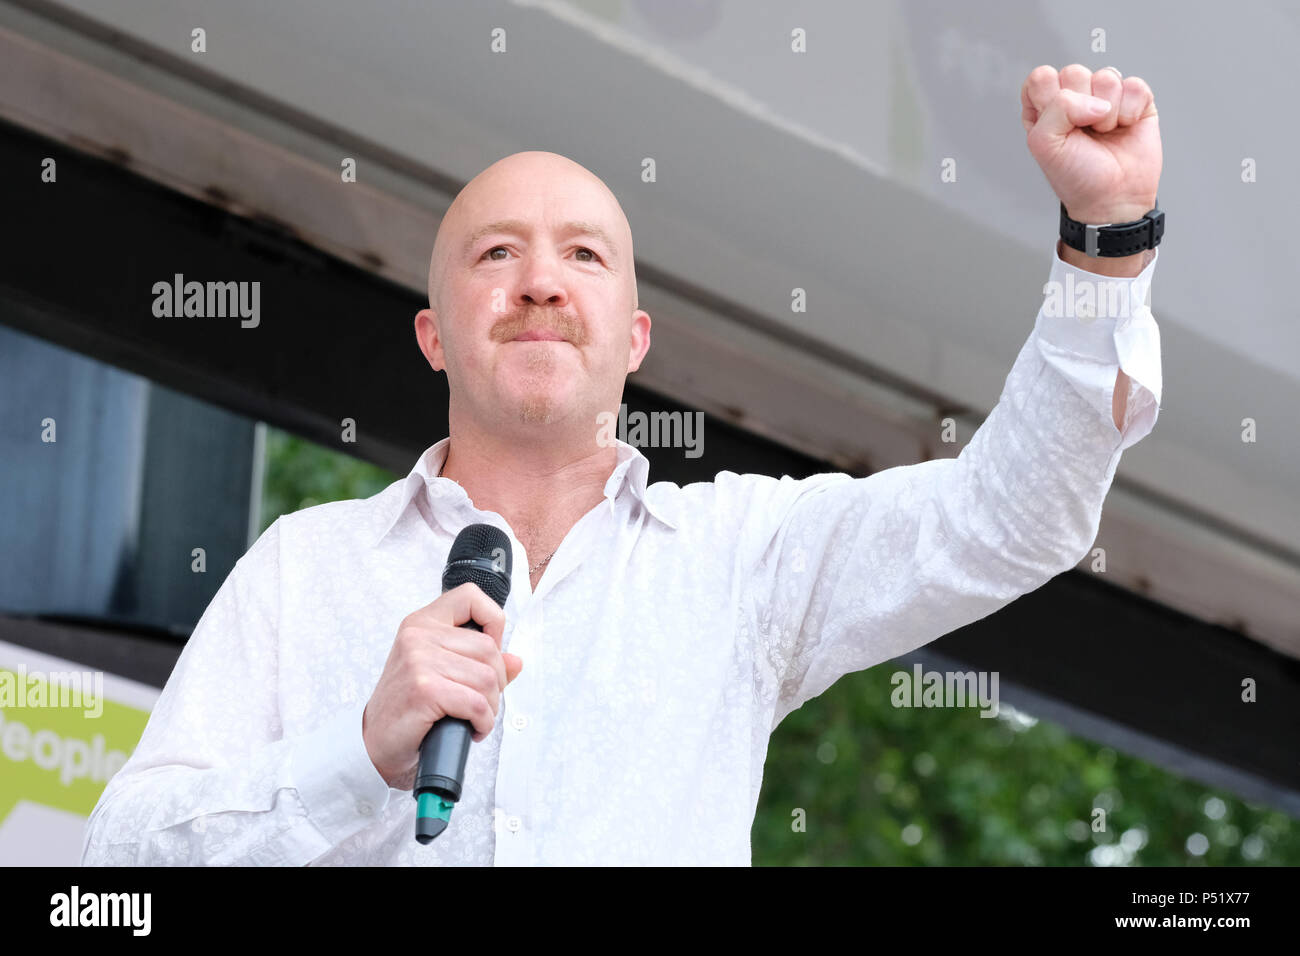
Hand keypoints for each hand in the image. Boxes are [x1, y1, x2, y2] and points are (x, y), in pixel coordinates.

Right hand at [362, 582, 523, 789]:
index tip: (490, 650)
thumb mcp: (441, 673)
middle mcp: (418, 636)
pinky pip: (477, 704)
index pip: (470, 596)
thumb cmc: (408, 708)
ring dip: (489, 707)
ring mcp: (419, 661)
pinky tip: (472, 729)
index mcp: (422, 623)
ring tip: (474, 718)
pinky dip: (483, 722)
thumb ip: (479, 662)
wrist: (375, 743)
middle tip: (481, 702)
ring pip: (487, 678)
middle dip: (496, 682)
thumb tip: (516, 661)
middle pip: (488, 648)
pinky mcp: (424, 689)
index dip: (493, 621)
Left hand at [1021, 64, 1160, 224]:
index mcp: (1045, 108)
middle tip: (1083, 132)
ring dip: (1107, 113)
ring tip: (1104, 133)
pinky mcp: (1135, 99)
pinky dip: (1130, 111)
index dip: (1050, 98)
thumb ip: (1057, 109)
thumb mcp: (1044, 145)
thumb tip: (1096, 101)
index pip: (1041, 77)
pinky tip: (1125, 127)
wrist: (1113, 198)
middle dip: (1080, 106)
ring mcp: (1105, 97)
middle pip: (1074, 72)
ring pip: (1106, 76)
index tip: (1057, 126)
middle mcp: (1074, 98)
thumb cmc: (1075, 176)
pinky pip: (1135, 85)